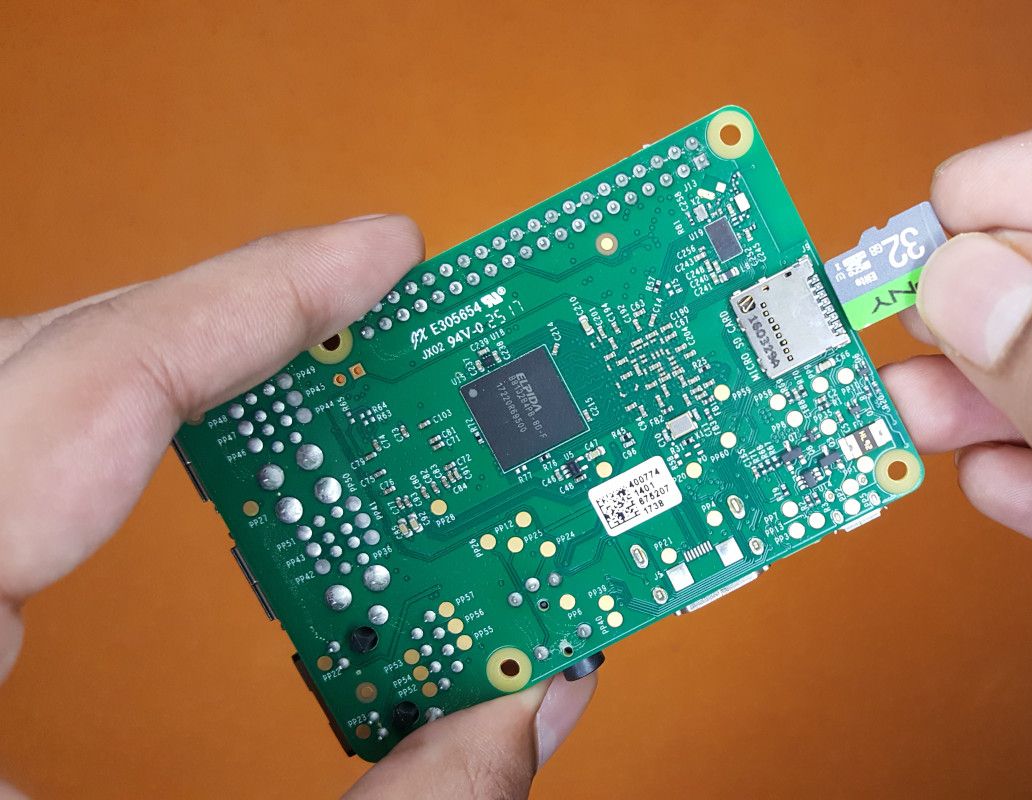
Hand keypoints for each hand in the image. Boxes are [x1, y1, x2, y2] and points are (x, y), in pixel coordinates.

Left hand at [0, 216, 594, 797]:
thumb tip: (533, 698)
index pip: (74, 390)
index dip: (248, 300)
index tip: (379, 250)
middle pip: (33, 377)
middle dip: (223, 326)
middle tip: (373, 308)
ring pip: (11, 420)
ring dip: (176, 377)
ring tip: (311, 365)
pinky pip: (5, 497)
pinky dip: (115, 453)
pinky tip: (202, 464)